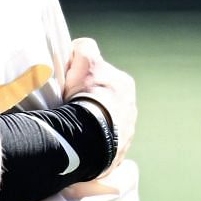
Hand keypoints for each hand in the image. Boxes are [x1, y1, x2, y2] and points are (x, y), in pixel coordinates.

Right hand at [63, 36, 134, 170]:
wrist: (86, 135)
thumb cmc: (85, 95)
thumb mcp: (85, 60)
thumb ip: (85, 48)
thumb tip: (81, 46)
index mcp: (124, 85)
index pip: (103, 75)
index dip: (85, 78)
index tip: (71, 84)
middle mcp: (130, 109)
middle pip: (105, 100)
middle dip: (90, 102)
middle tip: (70, 105)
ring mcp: (125, 133)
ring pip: (105, 124)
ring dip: (91, 124)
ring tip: (72, 126)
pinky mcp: (116, 154)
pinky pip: (102, 145)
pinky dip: (91, 143)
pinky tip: (77, 142)